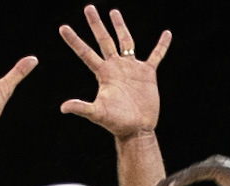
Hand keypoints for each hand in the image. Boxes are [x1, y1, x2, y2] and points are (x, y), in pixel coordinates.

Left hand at [59, 5, 170, 139]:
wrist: (137, 129)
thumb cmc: (117, 123)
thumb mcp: (98, 113)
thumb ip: (82, 108)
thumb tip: (63, 108)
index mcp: (103, 74)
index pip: (86, 53)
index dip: (74, 40)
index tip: (63, 27)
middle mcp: (116, 67)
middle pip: (104, 40)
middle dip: (96, 24)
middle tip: (89, 8)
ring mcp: (132, 69)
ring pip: (125, 42)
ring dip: (120, 27)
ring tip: (114, 12)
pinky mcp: (148, 74)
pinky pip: (156, 55)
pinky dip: (162, 45)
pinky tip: (167, 34)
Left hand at [154, 155, 229, 185]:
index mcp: (211, 168)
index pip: (187, 177)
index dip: (172, 185)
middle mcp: (209, 163)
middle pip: (182, 174)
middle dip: (164, 184)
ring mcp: (211, 165)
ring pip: (184, 175)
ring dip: (168, 185)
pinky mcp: (214, 168)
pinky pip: (193, 176)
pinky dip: (180, 182)